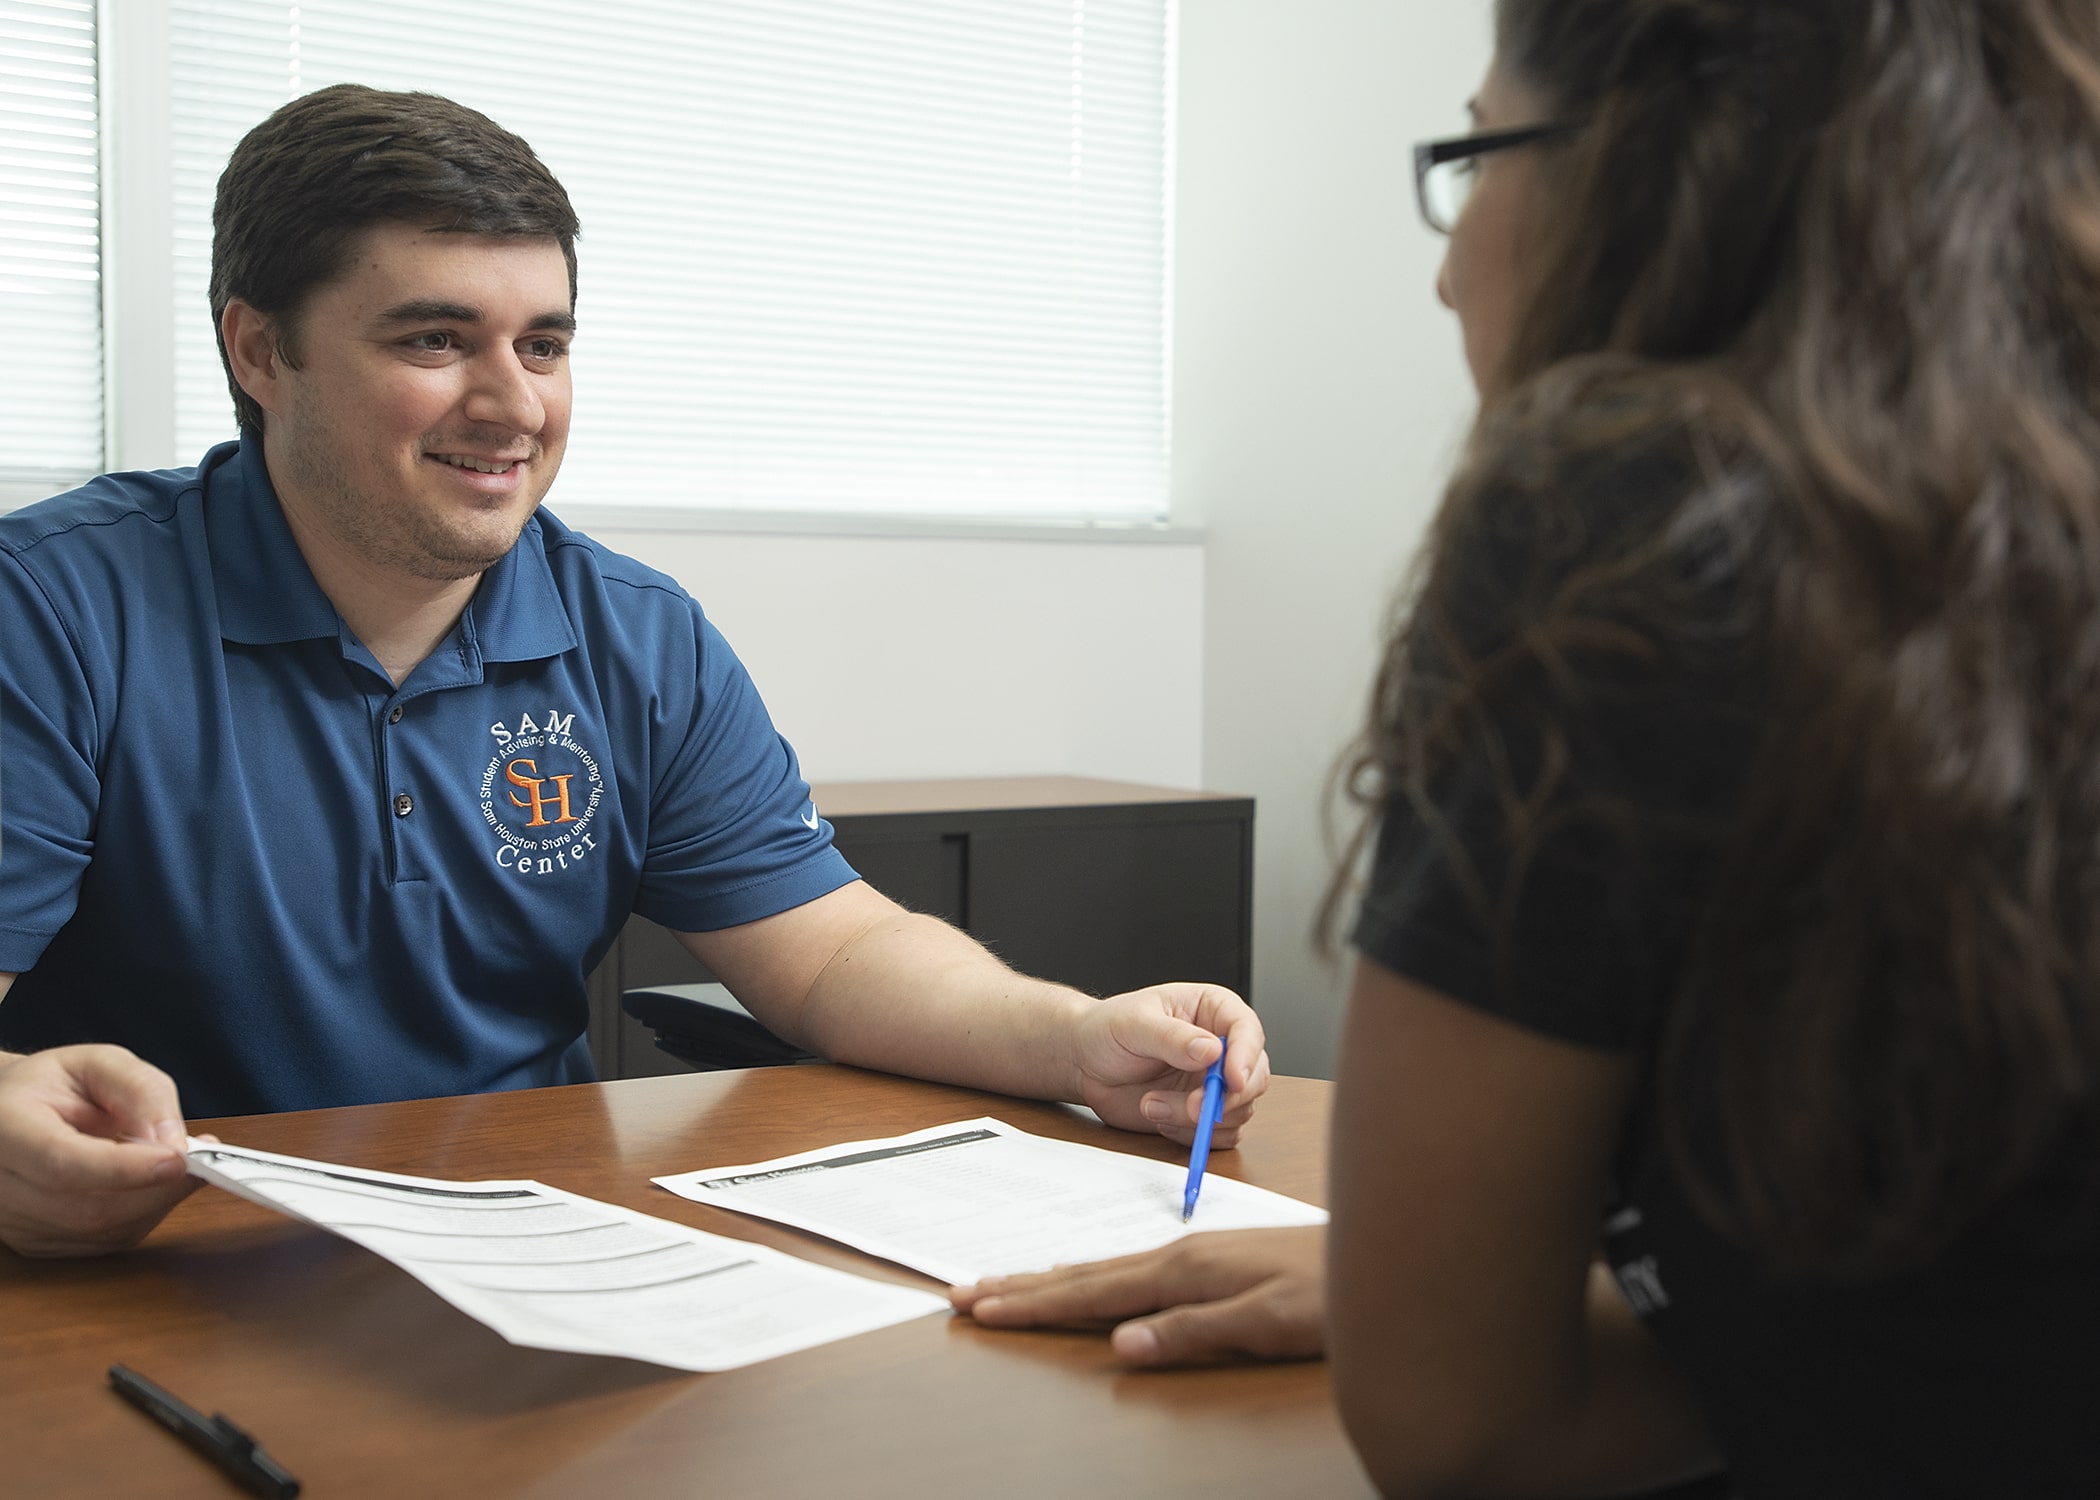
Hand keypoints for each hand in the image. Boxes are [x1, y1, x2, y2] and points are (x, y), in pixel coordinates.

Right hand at [0, 1046, 200, 1256]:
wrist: (9, 1113)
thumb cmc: (53, 1085)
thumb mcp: (99, 1063)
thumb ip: (140, 1091)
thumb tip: (173, 1141)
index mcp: (7, 1128)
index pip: (63, 1163)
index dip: (126, 1168)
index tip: (180, 1159)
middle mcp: (0, 1183)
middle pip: (88, 1208)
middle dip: (158, 1188)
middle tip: (202, 1159)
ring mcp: (13, 1221)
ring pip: (101, 1232)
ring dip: (156, 1202)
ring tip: (179, 1164)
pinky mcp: (34, 1243)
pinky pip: (103, 1242)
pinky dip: (142, 1215)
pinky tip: (152, 1185)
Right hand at [951, 1226, 1325, 1365]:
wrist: (1386, 1257)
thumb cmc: (1333, 1295)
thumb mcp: (1266, 1324)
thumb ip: (1193, 1332)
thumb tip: (1122, 1347)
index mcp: (1186, 1272)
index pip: (1092, 1291)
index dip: (1034, 1304)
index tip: (981, 1307)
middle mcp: (1183, 1256)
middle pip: (1087, 1274)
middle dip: (1025, 1286)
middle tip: (966, 1291)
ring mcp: (1198, 1255)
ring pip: (1107, 1269)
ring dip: (1053, 1279)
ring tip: (1010, 1284)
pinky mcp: (1215, 1261)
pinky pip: (1134, 1269)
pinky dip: (1095, 1276)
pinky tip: (1090, 1278)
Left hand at [1071, 982, 1269, 1144]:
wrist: (1085, 1062)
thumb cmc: (1108, 1029)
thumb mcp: (1134, 1024)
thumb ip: (1172, 1037)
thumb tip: (1211, 1051)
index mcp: (1213, 1010)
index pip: (1247, 1030)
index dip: (1246, 1056)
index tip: (1231, 1080)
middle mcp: (1222, 1047)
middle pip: (1254, 1077)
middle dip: (1226, 1098)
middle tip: (1191, 1106)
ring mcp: (1214, 1083)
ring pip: (1238, 1111)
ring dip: (1196, 1119)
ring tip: (1151, 1105)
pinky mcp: (1203, 1113)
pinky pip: (1219, 1135)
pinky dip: (1191, 1135)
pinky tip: (1159, 1117)